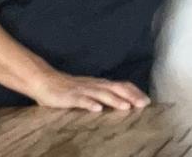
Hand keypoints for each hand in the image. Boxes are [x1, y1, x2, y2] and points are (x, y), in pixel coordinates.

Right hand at [28, 71, 150, 111]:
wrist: (44, 81)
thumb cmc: (67, 89)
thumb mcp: (89, 91)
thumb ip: (102, 95)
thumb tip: (121, 102)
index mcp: (99, 84)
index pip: (121, 85)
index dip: (134, 92)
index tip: (147, 100)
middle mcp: (93, 85)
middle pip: (116, 88)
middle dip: (131, 96)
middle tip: (144, 104)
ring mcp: (82, 90)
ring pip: (101, 94)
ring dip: (115, 100)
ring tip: (126, 107)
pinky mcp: (69, 96)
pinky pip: (81, 100)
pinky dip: (90, 104)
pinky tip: (97, 109)